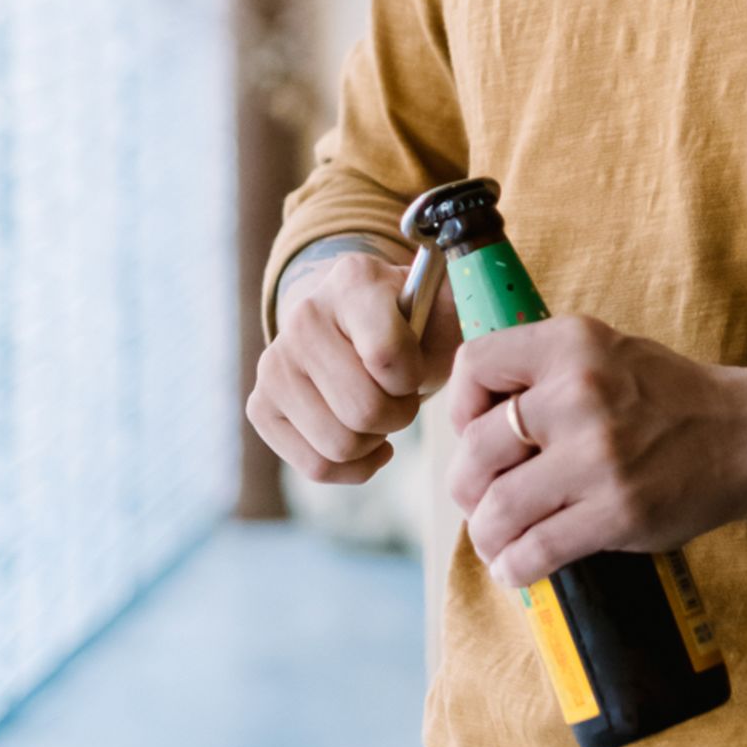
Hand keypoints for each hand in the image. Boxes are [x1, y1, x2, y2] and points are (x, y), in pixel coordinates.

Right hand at [247, 249, 461, 484]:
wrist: (362, 331)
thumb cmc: (418, 324)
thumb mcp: (446, 305)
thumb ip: (469, 301)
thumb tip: (484, 300)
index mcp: (353, 279)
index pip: (387, 357)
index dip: (413, 377)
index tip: (416, 365)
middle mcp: (303, 314)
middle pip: (363, 410)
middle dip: (398, 414)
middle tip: (403, 397)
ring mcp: (275, 361)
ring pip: (339, 444)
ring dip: (376, 441)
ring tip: (383, 414)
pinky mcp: (261, 405)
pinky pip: (316, 466)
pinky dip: (353, 467)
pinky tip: (366, 442)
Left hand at [445, 316, 746, 585]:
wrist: (746, 433)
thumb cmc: (667, 395)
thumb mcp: (604, 351)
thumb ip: (543, 373)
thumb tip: (473, 427)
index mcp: (572, 344)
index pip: (474, 367)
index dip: (460, 407)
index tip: (474, 432)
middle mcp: (580, 393)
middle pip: (476, 450)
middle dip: (466, 487)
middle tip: (480, 502)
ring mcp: (598, 456)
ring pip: (497, 509)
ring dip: (485, 535)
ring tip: (495, 540)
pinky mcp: (617, 512)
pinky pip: (537, 550)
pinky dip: (514, 567)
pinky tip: (517, 567)